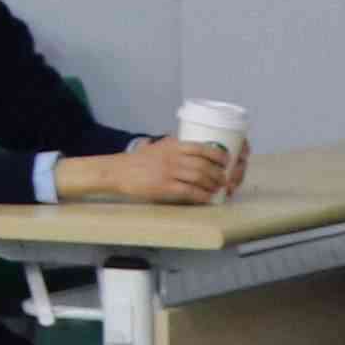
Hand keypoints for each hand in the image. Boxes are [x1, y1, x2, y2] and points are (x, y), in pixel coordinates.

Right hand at [66, 139, 237, 205]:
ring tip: (217, 189)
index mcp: (173, 146)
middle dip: (218, 174)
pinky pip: (189, 191)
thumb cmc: (138, 160)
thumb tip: (196, 149)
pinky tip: (207, 198)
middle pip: (204, 165)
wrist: (117, 171)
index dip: (219, 155)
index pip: (203, 148)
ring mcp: (168, 172)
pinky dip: (202, 195)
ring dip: (212, 185)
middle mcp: (173, 157)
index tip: (226, 161)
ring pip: (200, 178)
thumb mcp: (158, 147)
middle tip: (224, 179)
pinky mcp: (164, 187)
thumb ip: (175, 147)